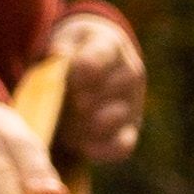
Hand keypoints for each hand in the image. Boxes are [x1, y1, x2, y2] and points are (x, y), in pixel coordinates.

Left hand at [56, 14, 145, 167]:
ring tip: (68, 121)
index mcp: (112, 46)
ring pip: (111, 120)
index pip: (96, 60)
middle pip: (104, 92)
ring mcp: (134, 104)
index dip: (76, 74)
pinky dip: (101, 150)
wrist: (91, 69)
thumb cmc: (73, 55)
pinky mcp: (131, 131)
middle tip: (62, 103)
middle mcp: (130, 73)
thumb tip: (59, 54)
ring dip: (84, 124)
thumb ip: (60, 49)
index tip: (64, 80)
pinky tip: (82, 145)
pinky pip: (121, 147)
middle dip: (77, 100)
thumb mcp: (65, 43)